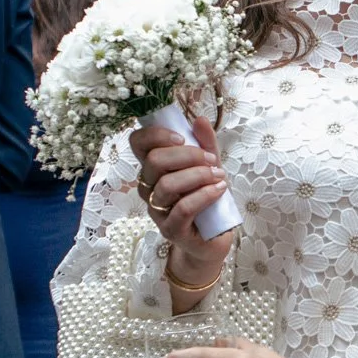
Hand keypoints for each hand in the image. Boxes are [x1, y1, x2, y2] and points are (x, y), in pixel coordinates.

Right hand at [129, 117, 233, 290]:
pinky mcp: (171, 229)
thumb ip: (205, 144)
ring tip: (220, 177)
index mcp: (153, 169)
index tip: (182, 137)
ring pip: (168, 185)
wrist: (214, 237)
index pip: (137, 144)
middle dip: (188, 155)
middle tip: (212, 160)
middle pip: (154, 162)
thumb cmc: (208, 198)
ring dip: (199, 176)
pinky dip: (205, 195)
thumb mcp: (209, 166)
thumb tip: (199, 119)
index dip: (155, 135)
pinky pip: (184, 208)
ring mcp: (157, 210)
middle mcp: (148, 188)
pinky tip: (220, 190)